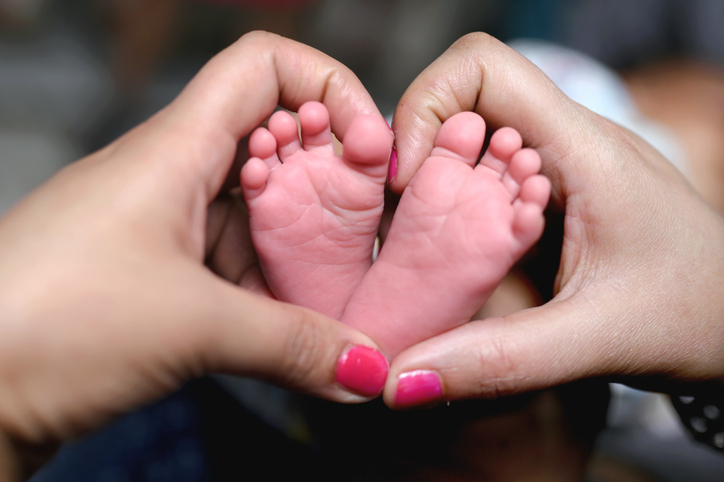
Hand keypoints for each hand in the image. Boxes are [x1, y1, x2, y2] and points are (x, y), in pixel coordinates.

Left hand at [0, 31, 388, 477]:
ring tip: (341, 284)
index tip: (368, 148)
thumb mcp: (192, 326)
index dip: (329, 88)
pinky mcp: (156, 275)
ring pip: (257, 207)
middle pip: (275, 138)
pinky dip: (271, 284)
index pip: (265, 65)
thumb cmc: (47, 322)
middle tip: (365, 223)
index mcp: (176, 148)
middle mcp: (172, 174)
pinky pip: (232, 261)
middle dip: (330, 172)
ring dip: (304, 240)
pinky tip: (295, 323)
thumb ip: (295, 345)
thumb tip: (367, 370)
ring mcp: (164, 225)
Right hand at [385, 33, 723, 406]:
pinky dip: (457, 200)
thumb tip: (399, 379)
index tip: (409, 180)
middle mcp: (570, 140)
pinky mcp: (555, 188)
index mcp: (585, 150)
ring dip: (436, 180)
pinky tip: (458, 248)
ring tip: (428, 240)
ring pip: (471, 135)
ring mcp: (562, 162)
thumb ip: (499, 361)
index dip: (426, 106)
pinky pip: (488, 171)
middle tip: (409, 223)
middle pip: (463, 100)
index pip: (482, 66)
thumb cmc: (695, 317)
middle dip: (419, 153)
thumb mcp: (595, 342)